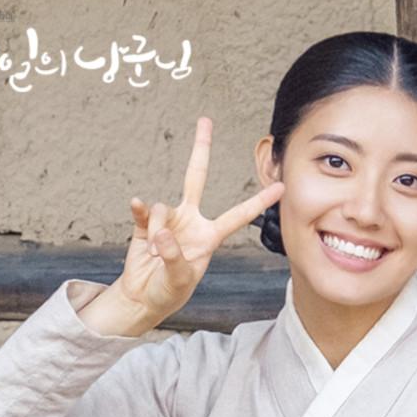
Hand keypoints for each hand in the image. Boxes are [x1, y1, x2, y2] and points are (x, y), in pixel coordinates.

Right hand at [83, 117, 283, 335]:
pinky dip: (138, 212)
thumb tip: (163, 231)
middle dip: (200, 148)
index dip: (259, 201)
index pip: (239, 214)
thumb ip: (175, 256)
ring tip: (155, 253)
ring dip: (156, 229)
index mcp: (210, 235)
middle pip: (195, 177)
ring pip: (161, 207)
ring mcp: (168, 219)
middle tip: (205, 120)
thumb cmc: (169, 291)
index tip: (281, 186)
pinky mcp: (144, 222)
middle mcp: (191, 220)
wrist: (142, 296)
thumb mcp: (179, 280)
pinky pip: (142, 209)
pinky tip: (135, 209)